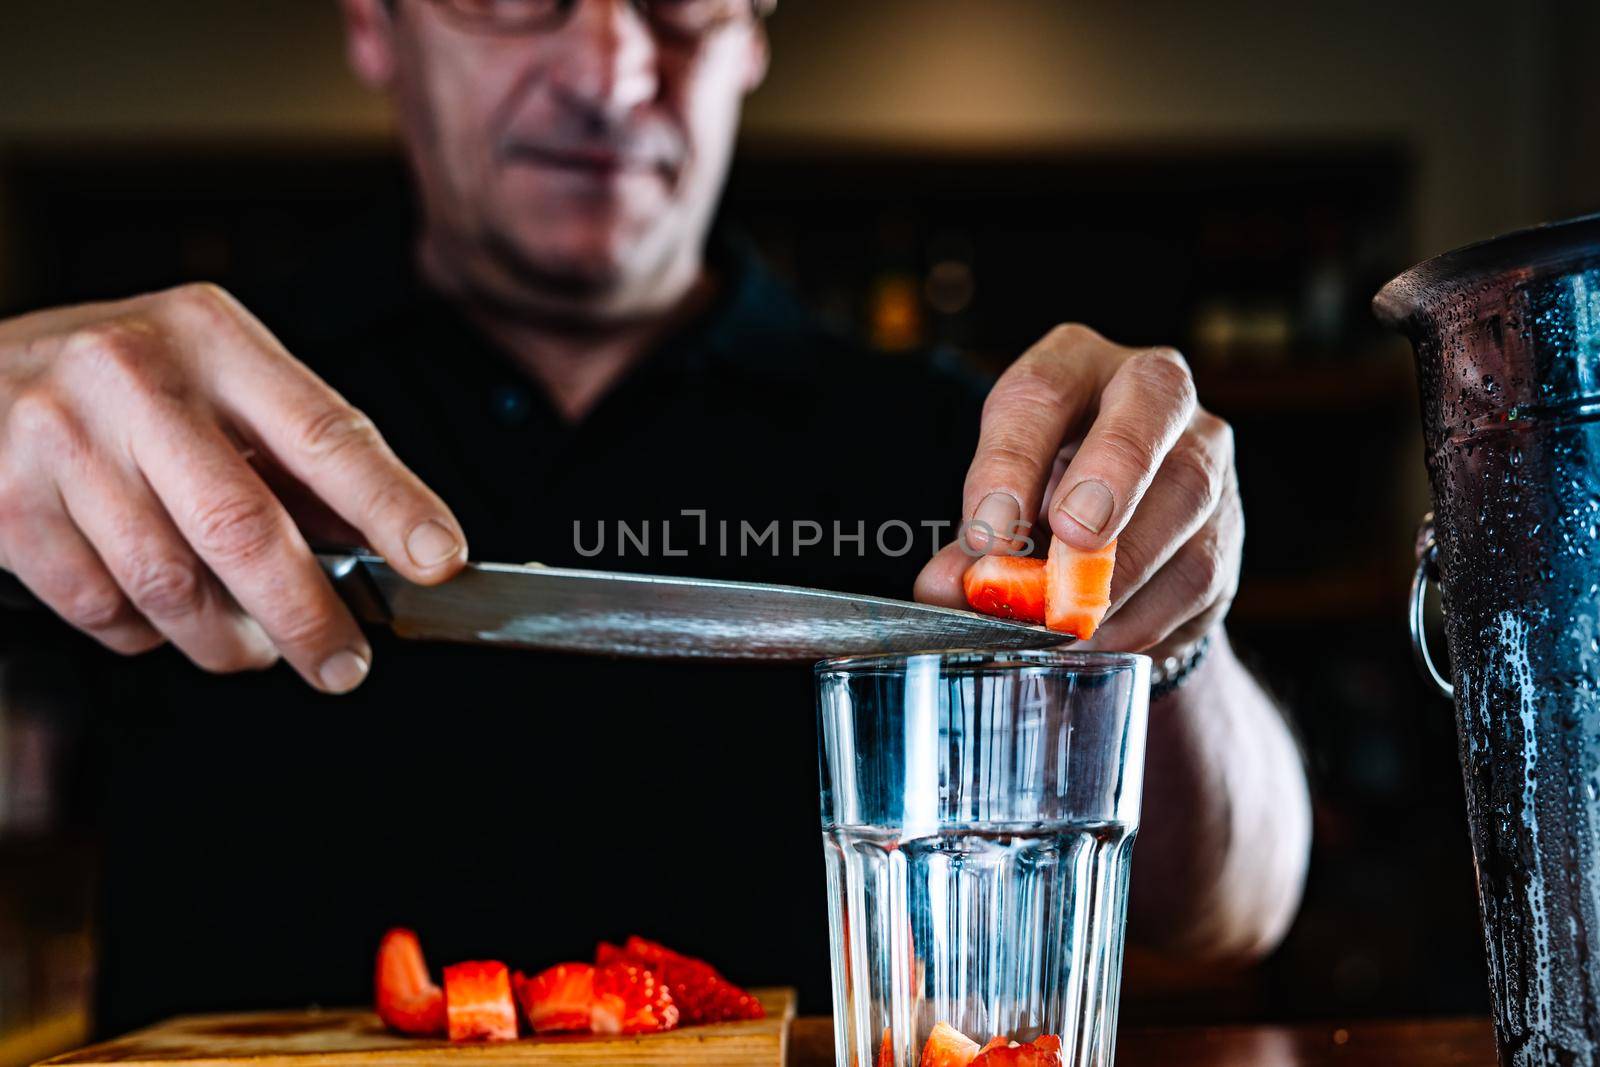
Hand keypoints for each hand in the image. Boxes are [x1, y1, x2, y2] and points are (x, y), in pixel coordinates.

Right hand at [0, 283, 467, 690]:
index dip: (390, 504)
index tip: (437, 558)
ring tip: (248, 644)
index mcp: (211, 337)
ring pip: (169, 585)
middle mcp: (133, 377)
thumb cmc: (120, 385)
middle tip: (344, 663)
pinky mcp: (2, 504)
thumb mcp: (214, 380)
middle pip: (242, 526)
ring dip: (224, 639)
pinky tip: (154, 607)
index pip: (324, 432)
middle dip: (307, 615)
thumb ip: (292, 455)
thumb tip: (381, 544)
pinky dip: (144, 632)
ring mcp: (57, 437)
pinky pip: (101, 608)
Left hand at [916, 324, 1239, 656]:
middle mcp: (1154, 391)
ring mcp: (1206, 452)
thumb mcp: (1003, 506)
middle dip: (1110, 474)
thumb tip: (946, 587)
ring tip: (1063, 617)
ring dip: (1119, 571)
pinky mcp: (1229, 527)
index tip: (989, 534)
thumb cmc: (1045, 500)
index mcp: (1076, 365)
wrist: (1119, 538)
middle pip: (1151, 405)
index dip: (1013, 461)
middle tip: (1071, 541)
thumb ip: (975, 544)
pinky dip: (1141, 614)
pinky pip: (1198, 573)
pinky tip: (1098, 634)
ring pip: (1187, 498)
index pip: (1044, 389)